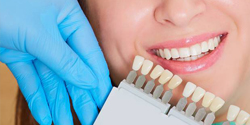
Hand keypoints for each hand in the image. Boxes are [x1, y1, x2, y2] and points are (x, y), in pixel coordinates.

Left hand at [0, 0, 111, 123]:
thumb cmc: (5, 3)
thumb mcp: (40, 34)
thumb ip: (65, 60)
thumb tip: (88, 80)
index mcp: (69, 20)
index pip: (90, 54)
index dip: (97, 78)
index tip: (103, 99)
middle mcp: (56, 33)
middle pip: (72, 70)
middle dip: (79, 96)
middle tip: (88, 117)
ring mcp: (36, 45)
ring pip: (51, 78)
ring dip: (57, 102)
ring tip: (65, 123)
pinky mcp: (19, 54)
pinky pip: (31, 79)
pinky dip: (37, 96)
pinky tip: (45, 113)